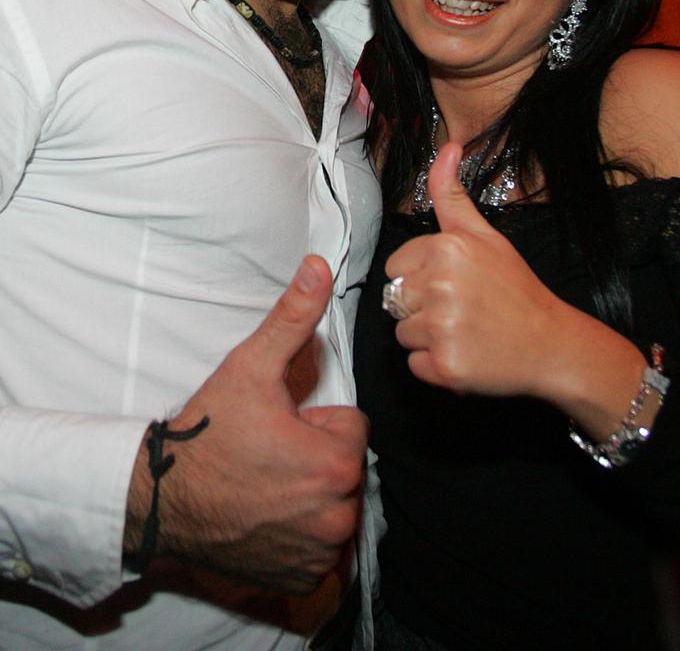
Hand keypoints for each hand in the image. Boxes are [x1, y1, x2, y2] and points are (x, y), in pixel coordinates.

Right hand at [125, 256, 367, 593]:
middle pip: (346, 467)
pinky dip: (301, 532)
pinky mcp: (303, 579)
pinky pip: (321, 546)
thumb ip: (292, 317)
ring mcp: (319, 554)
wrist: (160, 499)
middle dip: (316, 457)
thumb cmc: (207, 434)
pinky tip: (266, 515)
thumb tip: (320, 266)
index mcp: (336, 464)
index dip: (315, 420)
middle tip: (268, 453)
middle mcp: (336, 516)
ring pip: (335, 504)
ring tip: (265, 483)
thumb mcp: (250, 367)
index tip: (279, 426)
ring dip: (311, 494)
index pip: (352, 427)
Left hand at [387, 143, 562, 397]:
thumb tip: (447, 148)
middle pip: (395, 299)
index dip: (422, 277)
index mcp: (446, 249)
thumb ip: (453, 196)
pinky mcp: (444, 365)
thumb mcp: (486, 236)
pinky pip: (415, 365)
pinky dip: (436, 366)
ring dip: (428, 338)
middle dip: (422, 307)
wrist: (552, 344)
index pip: (396, 267)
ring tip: (466, 331)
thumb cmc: (517, 291)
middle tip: (463, 309)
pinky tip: (467, 353)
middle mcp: (440, 285)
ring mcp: (442, 327)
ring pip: (402, 333)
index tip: (454, 283)